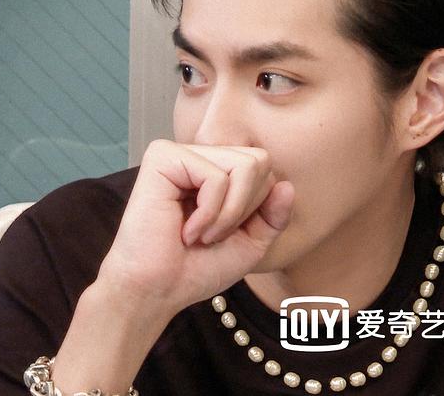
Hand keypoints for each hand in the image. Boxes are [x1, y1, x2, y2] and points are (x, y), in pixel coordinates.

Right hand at [96, 139, 294, 317]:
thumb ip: (274, 216)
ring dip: (229, 214)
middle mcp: (199, 155)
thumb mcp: (252, 244)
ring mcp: (181, 152)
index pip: (266, 169)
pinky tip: (185, 230)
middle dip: (245, 208)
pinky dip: (209, 213)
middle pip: (259, 161)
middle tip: (213, 234)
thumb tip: (287, 185)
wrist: (156, 292)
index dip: (257, 209)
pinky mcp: (162, 156)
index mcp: (217, 169)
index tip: (225, 234)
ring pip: (245, 166)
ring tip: (200, 234)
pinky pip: (216, 176)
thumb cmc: (197, 268)